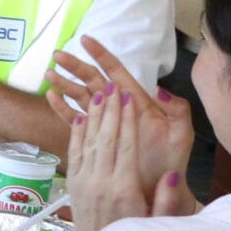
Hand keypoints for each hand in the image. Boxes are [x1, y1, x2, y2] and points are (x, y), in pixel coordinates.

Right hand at [47, 36, 192, 185]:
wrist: (160, 191)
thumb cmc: (171, 163)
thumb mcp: (181, 135)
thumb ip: (177, 110)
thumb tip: (159, 89)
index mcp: (137, 103)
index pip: (117, 73)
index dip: (101, 55)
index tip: (86, 40)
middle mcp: (119, 109)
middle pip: (93, 82)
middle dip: (75, 66)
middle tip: (57, 55)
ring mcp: (106, 123)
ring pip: (81, 97)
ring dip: (65, 85)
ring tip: (49, 75)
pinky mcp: (96, 138)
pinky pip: (76, 120)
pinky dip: (63, 109)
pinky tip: (51, 99)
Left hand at [65, 88, 196, 230]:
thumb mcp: (157, 222)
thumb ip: (165, 198)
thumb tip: (171, 173)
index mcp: (124, 189)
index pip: (125, 146)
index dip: (127, 120)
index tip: (128, 98)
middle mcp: (101, 181)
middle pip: (106, 138)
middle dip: (110, 109)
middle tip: (113, 85)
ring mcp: (84, 181)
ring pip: (89, 141)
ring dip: (94, 115)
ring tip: (98, 92)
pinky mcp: (74, 183)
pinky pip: (75, 152)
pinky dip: (78, 132)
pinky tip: (81, 115)